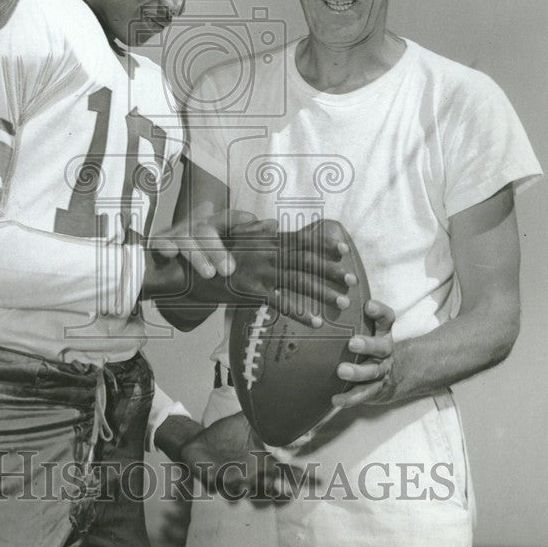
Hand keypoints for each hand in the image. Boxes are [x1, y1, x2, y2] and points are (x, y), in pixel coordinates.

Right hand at [149, 202, 266, 281]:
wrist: (173, 248)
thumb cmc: (207, 247)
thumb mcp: (227, 244)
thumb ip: (248, 241)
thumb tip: (274, 228)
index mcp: (217, 224)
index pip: (229, 218)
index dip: (239, 219)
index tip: (251, 221)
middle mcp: (198, 226)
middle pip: (208, 232)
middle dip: (218, 251)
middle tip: (229, 270)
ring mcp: (179, 234)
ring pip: (187, 240)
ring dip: (198, 256)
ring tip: (208, 274)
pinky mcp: (162, 243)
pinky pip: (162, 244)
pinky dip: (165, 247)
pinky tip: (170, 254)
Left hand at [179, 412, 312, 504]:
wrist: (197, 442)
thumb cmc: (224, 433)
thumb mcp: (244, 420)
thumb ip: (261, 416)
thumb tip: (281, 402)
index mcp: (260, 461)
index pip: (285, 470)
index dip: (300, 476)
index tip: (318, 478)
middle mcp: (251, 475)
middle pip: (272, 487)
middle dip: (283, 489)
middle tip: (290, 487)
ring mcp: (234, 480)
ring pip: (249, 492)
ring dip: (254, 488)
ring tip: (259, 483)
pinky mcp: (216, 482)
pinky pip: (225, 488)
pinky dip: (228, 485)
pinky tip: (230, 479)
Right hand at [225, 218, 354, 327]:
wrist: (195, 271)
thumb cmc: (221, 256)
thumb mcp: (240, 240)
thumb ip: (260, 233)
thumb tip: (275, 224)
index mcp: (267, 239)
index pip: (302, 239)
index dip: (325, 245)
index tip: (345, 251)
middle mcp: (266, 253)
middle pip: (306, 260)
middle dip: (331, 271)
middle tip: (352, 281)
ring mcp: (259, 272)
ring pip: (298, 281)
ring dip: (322, 292)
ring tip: (341, 302)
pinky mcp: (251, 291)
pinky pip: (280, 303)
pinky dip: (300, 313)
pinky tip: (315, 322)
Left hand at [331, 299, 395, 406]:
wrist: (391, 375)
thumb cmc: (369, 344)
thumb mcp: (368, 327)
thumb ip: (353, 314)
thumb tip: (326, 292)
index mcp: (383, 332)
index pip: (387, 318)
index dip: (379, 311)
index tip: (367, 305)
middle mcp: (385, 351)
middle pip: (381, 347)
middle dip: (367, 345)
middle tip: (352, 343)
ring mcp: (381, 371)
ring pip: (372, 372)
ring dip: (357, 372)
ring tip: (341, 371)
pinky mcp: (374, 389)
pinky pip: (363, 394)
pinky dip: (350, 398)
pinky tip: (336, 400)